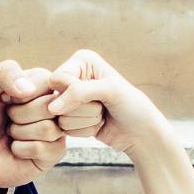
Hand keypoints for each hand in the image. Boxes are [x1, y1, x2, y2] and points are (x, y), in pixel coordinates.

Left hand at [0, 59, 68, 193]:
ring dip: (19, 133)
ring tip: (11, 133)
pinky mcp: (53, 153)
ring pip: (48, 129)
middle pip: (50, 105)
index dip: (21, 93)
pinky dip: (21, 149)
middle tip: (8, 119)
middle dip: (18, 114)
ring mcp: (55, 129)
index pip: (47, 80)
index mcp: (38, 84)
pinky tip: (15, 148)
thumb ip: (3, 74)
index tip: (5, 99)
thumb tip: (29, 88)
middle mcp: (51, 105)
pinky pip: (43, 149)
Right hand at [2, 47, 170, 159]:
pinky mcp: (71, 118)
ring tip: (102, 115)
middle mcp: (73, 76)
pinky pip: (63, 129)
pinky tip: (98, 125)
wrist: (142, 132)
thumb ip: (78, 92)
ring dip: (85, 121)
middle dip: (82, 109)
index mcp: (82, 60)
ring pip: (59, 117)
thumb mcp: (109, 90)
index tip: (97, 97)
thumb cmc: (132, 106)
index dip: (72, 94)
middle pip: (55, 99)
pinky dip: (83, 131)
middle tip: (102, 106)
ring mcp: (70, 99)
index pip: (57, 79)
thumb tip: (51, 107)